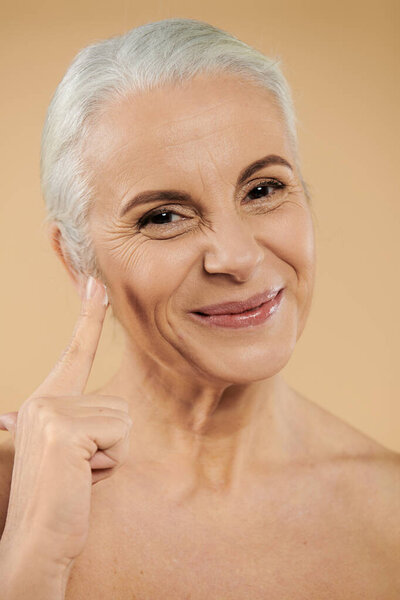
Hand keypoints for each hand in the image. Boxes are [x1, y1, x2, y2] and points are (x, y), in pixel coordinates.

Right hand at [0, 276, 131, 567]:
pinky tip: (81, 478)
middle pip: (118, 407)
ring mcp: (51, 411)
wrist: (38, 538)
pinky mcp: (65, 429)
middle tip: (79, 469)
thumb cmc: (63, 496)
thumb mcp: (75, 451)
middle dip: (110, 446)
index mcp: (47, 400)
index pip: (75, 351)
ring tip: (80, 474)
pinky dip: (110, 465)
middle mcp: (44, 399)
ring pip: (123, 423)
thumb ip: (82, 425)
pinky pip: (120, 438)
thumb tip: (76, 420)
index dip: (87, 316)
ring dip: (111, 456)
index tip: (94, 282)